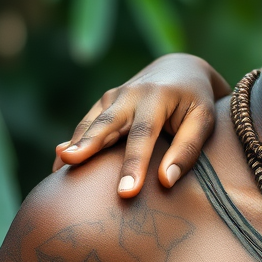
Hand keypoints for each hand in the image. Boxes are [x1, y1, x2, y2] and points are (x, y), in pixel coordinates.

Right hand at [52, 54, 229, 196]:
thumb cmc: (196, 101)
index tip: (126, 191)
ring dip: (74, 145)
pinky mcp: (104, 103)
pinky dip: (74, 142)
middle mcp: (131, 94)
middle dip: (88, 144)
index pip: (144, 134)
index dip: (134, 163)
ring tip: (58, 171)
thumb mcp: (204, 120)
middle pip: (107, 122)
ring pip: (91, 123)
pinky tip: (60, 163)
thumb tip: (166, 181)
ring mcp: (114, 97)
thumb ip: (187, 149)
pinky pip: (86, 124)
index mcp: (158, 97)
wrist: (180, 69)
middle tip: (70, 162)